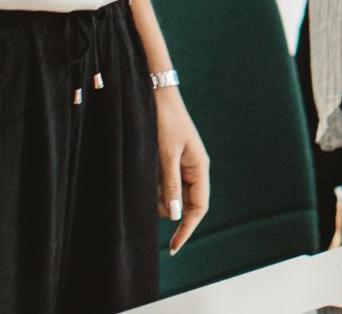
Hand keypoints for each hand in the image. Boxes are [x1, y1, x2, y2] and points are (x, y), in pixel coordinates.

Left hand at [156, 87, 209, 253]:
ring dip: (155, 194)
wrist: (156, 94)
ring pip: (168, 194)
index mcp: (199, 168)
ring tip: (143, 173)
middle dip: (165, 208)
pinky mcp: (167, 160)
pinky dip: (150, 184)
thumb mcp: (166, 155)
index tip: (173, 248)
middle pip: (183, 204)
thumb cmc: (165, 122)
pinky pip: (160, 182)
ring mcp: (180, 165)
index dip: (187, 229)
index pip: (199, 207)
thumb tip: (175, 215)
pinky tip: (142, 168)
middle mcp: (193, 169)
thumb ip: (171, 185)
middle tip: (144, 200)